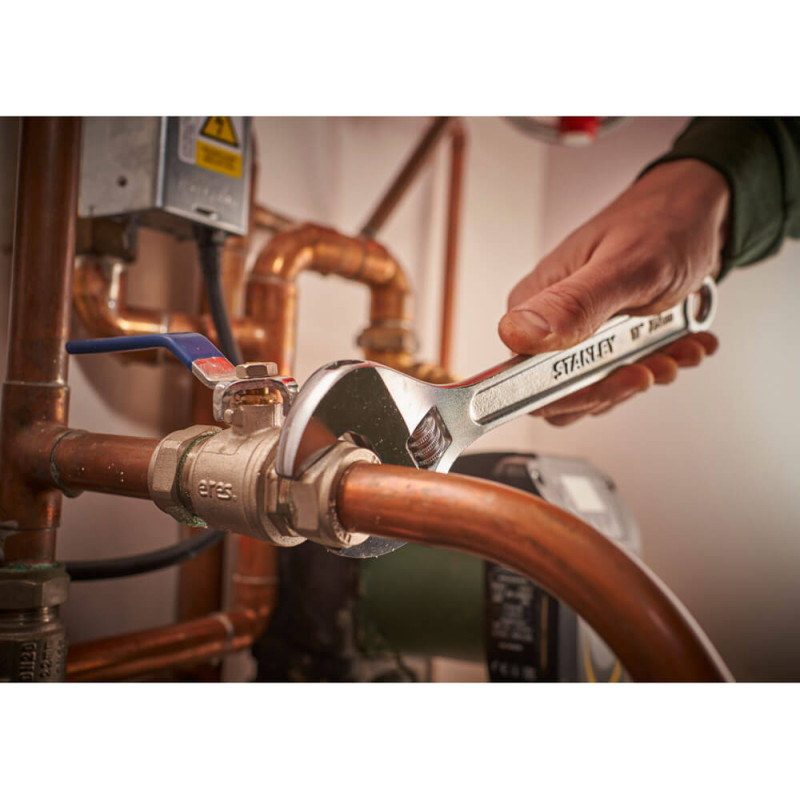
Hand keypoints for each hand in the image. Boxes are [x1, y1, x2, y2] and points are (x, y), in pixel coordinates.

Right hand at [498, 159, 728, 424]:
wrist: (698, 212)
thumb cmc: (661, 224)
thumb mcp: (625, 266)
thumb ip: (573, 304)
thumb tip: (518, 333)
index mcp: (533, 306)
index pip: (527, 380)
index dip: (571, 394)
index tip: (621, 377)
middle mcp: (548, 323)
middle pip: (564, 392)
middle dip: (616, 386)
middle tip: (654, 365)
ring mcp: (577, 334)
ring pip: (597, 387)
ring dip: (644, 375)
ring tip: (678, 350)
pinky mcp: (604, 341)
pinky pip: (621, 375)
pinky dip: (659, 365)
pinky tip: (684, 344)